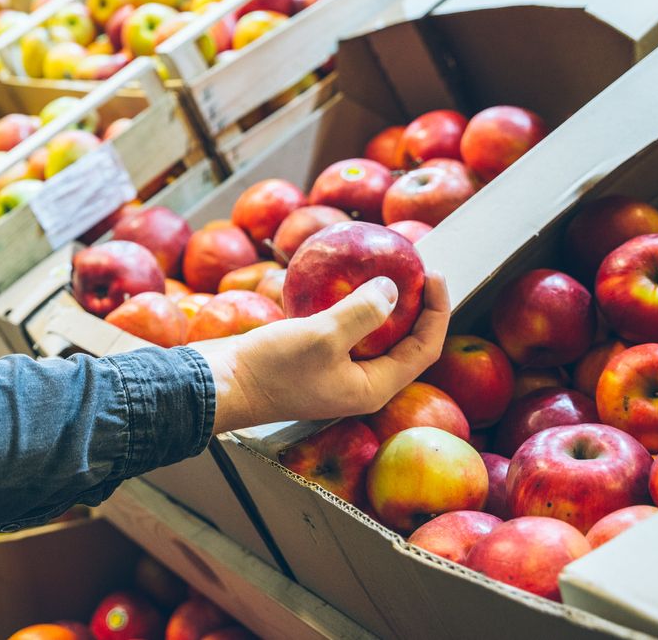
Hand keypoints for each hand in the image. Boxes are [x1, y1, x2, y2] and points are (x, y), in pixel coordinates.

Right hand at [193, 271, 449, 433]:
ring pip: (372, 334)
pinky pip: (341, 328)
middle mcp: (359, 382)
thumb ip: (363, 313)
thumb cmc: (272, 369)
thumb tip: (394, 289)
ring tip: (384, 269)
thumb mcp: (322, 337)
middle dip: (415, 306)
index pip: (424, 349)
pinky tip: (337, 279)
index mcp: (373, 387)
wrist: (220, 386)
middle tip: (415, 269)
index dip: (437, 312)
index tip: (434, 274)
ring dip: (382, 303)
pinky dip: (346, 304)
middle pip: (403, 342)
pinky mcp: (313, 358)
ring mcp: (335, 371)